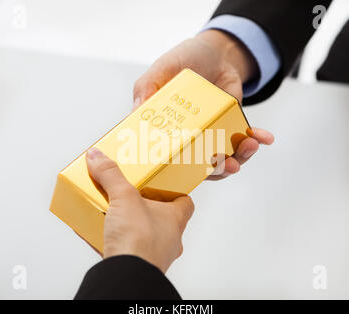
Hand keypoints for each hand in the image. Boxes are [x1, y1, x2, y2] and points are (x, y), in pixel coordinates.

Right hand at [86, 148, 194, 272]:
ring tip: (116, 214)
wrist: (126, 278)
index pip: (185, 202)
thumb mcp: (124, 197)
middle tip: (133, 196)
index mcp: (174, 220)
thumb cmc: (139, 241)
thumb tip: (98, 157)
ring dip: (133, 225)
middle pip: (164, 218)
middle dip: (148, 207)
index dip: (176, 192)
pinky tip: (104, 235)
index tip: (164, 184)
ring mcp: (155, 254)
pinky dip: (119, 242)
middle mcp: (169, 239)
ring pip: (147, 235)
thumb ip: (111, 175)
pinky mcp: (138, 266)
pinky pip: (130, 250)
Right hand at [133, 29, 273, 178]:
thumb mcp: (161, 70)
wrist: (213, 53)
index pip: (169, 159)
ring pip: (225, 158)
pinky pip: (244, 139)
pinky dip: (257, 139)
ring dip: (240, 157)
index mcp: (168, 132)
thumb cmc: (183, 61)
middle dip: (218, 170)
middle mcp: (189, 139)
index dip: (179, 172)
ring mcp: (212, 134)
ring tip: (250, 145)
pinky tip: (265, 137)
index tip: (191, 172)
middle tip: (228, 164)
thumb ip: (147, 88)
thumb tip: (136, 111)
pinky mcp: (232, 126)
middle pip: (201, 166)